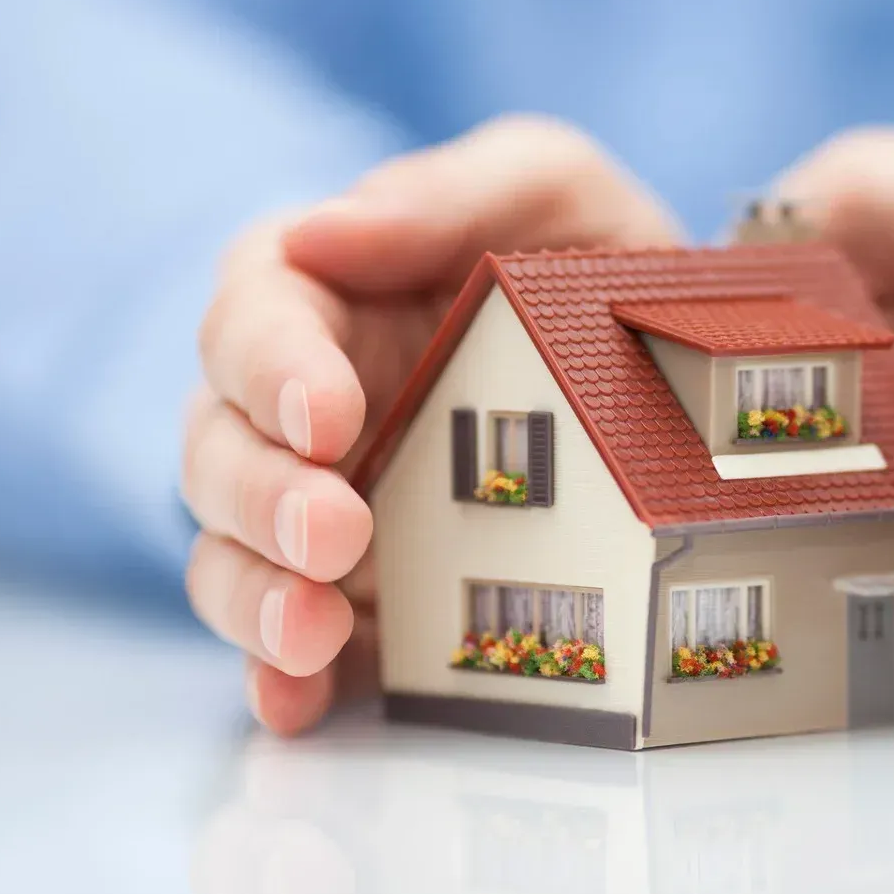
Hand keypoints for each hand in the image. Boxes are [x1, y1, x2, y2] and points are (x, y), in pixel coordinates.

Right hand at [181, 116, 681, 734]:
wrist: (671, 370)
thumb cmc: (590, 262)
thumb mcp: (546, 192)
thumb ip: (446, 196)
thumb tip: (320, 232)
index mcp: (327, 299)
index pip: (254, 322)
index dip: (270, 369)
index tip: (326, 412)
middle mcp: (302, 411)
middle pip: (221, 449)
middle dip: (261, 496)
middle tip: (333, 531)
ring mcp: (329, 509)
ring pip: (235, 554)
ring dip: (254, 597)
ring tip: (311, 630)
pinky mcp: (367, 599)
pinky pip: (298, 644)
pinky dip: (283, 677)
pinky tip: (297, 700)